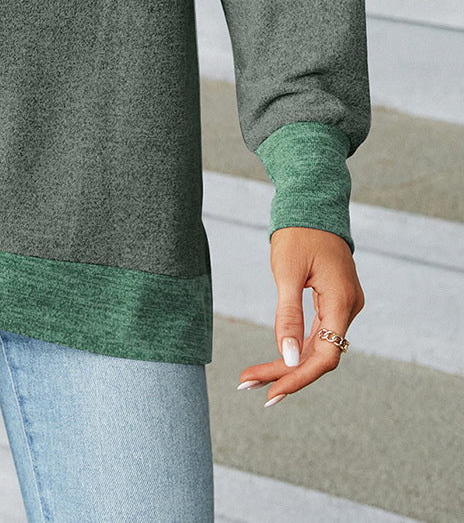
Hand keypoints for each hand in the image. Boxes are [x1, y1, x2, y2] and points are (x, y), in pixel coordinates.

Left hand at [237, 227, 363, 406]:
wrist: (313, 203)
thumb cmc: (299, 232)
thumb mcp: (287, 272)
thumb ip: (288, 315)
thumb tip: (287, 357)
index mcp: (342, 302)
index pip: (325, 356)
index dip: (298, 378)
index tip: (270, 393)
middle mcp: (348, 308)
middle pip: (319, 355)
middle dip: (285, 374)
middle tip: (247, 386)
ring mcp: (344, 305)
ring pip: (318, 346)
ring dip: (288, 364)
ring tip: (253, 379)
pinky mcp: (335, 300)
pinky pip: (318, 332)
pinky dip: (296, 346)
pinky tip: (276, 360)